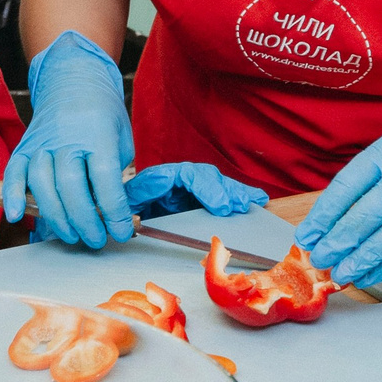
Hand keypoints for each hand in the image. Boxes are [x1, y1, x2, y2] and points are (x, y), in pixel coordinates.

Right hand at [3, 30, 134, 247]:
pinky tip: (17, 215)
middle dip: (85, 221)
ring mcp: (42, 142)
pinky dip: (12, 195)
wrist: (73, 80)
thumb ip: (117, 175)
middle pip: (70, 186)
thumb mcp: (122, 140)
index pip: (105, 180)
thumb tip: (113, 216)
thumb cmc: (103, 114)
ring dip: (55, 216)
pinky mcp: (24, 147)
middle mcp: (67, 139)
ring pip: (41, 184)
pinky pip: (13, 173)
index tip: (122, 231)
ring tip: (70, 235)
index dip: (114, 212)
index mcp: (98, 135)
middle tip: (96, 239)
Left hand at [125, 163, 267, 218]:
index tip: (221, 206)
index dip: (207, 189)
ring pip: (217, 184)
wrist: (124, 205)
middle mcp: (178, 178)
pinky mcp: (199, 199)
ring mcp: (190, 187)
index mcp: (160, 176)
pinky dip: (240, 195)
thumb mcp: (126, 202)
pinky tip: (258, 200)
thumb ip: (131, 201)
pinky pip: (222, 194)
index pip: (187, 175)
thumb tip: (137, 207)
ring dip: (236, 193)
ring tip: (252, 202)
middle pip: (206, 177)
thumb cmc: (127, 205)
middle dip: (225, 191)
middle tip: (239, 207)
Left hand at [294, 91, 381, 287]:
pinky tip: (369, 274)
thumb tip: (326, 225)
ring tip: (341, 274)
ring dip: (362, 260)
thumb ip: (361, 185)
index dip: (324, 216)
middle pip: (367, 214)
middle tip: (320, 259)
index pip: (347, 187)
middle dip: (339, 242)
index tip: (307, 235)